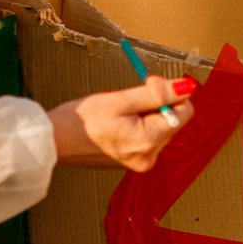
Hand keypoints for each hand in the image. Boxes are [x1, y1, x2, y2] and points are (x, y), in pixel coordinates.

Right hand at [50, 77, 196, 170]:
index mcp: (149, 142)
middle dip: (155, 102)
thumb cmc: (82, 119)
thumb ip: (156, 94)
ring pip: (159, 126)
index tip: (147, 82)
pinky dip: (138, 123)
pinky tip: (118, 121)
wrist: (55, 142)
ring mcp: (141, 161)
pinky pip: (147, 136)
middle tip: (130, 93)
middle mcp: (149, 157)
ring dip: (145, 112)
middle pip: (171, 119)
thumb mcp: (121, 100)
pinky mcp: (133, 161)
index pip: (183, 112)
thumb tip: (187, 87)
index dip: (170, 92)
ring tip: (119, 111)